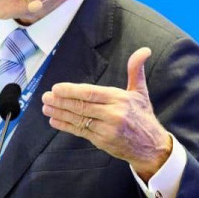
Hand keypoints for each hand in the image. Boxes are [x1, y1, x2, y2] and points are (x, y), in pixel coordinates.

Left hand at [40, 47, 172, 179]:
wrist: (152, 147)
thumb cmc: (143, 117)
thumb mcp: (141, 92)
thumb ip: (135, 70)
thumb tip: (143, 50)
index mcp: (120, 99)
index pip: (91, 93)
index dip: (71, 91)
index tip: (56, 88)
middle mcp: (113, 114)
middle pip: (82, 106)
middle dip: (61, 101)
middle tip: (45, 97)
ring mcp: (107, 129)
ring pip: (78, 119)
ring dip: (60, 113)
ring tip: (46, 107)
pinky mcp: (102, 141)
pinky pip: (80, 131)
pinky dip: (66, 126)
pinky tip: (54, 120)